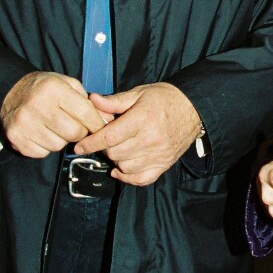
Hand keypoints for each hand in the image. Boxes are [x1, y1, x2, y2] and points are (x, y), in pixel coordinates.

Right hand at [0, 71, 106, 158]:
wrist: (10, 92)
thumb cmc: (45, 89)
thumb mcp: (67, 84)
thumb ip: (88, 102)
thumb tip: (107, 121)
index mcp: (53, 90)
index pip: (84, 113)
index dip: (96, 123)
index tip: (99, 126)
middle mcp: (37, 106)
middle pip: (73, 133)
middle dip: (80, 132)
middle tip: (75, 126)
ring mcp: (24, 125)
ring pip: (58, 145)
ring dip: (62, 140)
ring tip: (55, 127)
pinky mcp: (17, 139)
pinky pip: (42, 153)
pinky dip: (46, 147)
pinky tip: (42, 134)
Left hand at [73, 82, 203, 185]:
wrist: (194, 109)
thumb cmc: (164, 99)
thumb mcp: (139, 93)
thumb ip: (114, 101)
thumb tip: (92, 100)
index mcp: (141, 120)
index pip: (109, 137)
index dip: (91, 143)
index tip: (79, 146)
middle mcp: (150, 140)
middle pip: (115, 153)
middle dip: (105, 147)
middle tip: (105, 139)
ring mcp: (158, 155)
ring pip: (125, 166)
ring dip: (116, 160)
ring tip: (118, 148)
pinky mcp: (164, 164)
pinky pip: (140, 179)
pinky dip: (127, 177)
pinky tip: (121, 168)